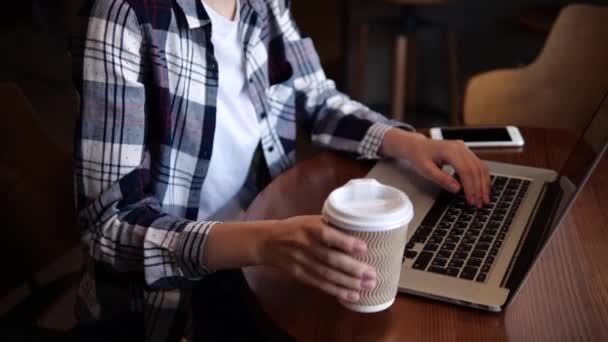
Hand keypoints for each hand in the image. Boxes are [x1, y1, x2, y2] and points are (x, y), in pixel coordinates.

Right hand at [259, 215, 376, 302]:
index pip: (328, 235)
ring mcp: (301, 262)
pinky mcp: (300, 275)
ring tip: (367, 286)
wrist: (268, 242)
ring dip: (348, 283)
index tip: (364, 248)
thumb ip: (331, 226)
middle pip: (330, 259)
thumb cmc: (296, 228)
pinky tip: (352, 296)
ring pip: (327, 275)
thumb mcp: (310, 219)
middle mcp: (304, 245)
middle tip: (372, 274)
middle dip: (353, 269)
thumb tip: (362, 231)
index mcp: (309, 227)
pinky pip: (320, 285)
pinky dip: (336, 291)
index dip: (345, 242)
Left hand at [382, 129, 490, 207]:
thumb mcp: (426, 170)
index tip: (471, 200)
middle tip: (480, 203)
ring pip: (480, 167)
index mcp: (450, 150)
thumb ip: (442, 179)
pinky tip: (482, 188)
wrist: (417, 146)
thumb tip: (457, 189)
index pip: (466, 171)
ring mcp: (464, 149)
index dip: (470, 187)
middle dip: (479, 188)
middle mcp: (460, 148)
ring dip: (484, 184)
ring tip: (484, 199)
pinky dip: (482, 177)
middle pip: (476, 169)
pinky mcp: (466, 153)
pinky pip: (478, 165)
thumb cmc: (419, 156)